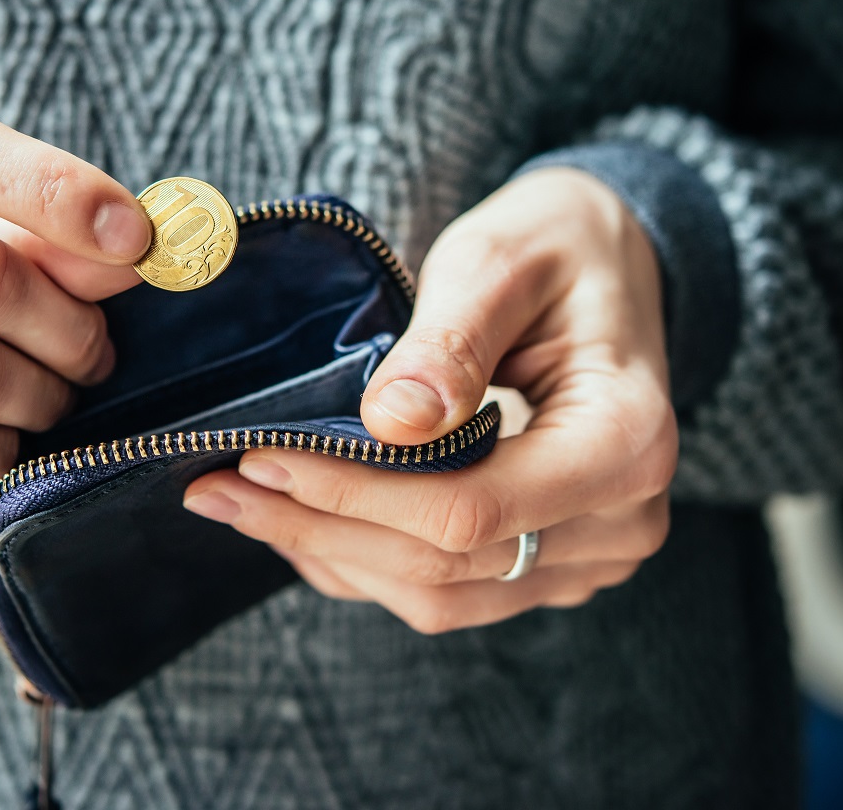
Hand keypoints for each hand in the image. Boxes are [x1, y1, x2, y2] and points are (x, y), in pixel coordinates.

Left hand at [182, 169, 676, 632]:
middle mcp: (622, 521)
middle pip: (447, 563)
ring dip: (329, 552)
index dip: (355, 495)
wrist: (606, 264)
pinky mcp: (546, 563)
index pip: (472, 509)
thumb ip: (451, 341)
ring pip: (437, 594)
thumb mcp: (501, 261)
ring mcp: (585, 555)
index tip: (259, 456)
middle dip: (321, 527)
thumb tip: (389, 424)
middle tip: (214, 486)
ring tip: (236, 501)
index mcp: (628, 444)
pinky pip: (442, 589)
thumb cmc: (557, 248)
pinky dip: (361, 559)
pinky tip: (295, 517)